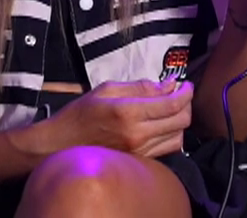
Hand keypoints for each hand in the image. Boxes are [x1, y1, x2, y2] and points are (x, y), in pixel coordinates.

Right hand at [44, 80, 193, 158]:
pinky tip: (163, 126)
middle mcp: (137, 134)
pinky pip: (166, 150)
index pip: (172, 104)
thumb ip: (139, 87)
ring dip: (180, 122)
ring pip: (177, 138)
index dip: (185, 92)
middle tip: (181, 94)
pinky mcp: (137, 161)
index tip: (186, 85)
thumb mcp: (106, 90)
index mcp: (128, 113)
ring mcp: (138, 151)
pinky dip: (171, 136)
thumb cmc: (79, 115)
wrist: (59, 145)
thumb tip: (167, 85)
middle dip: (186, 105)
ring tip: (172, 110)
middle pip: (180, 121)